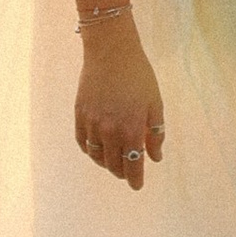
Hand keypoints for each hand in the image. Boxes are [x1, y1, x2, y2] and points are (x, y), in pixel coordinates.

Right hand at [73, 14, 164, 192]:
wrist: (111, 51)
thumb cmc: (138, 76)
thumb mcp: (155, 104)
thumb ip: (156, 133)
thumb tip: (155, 157)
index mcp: (131, 129)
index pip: (133, 165)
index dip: (136, 179)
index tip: (137, 185)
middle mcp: (110, 131)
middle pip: (113, 165)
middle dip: (122, 172)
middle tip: (129, 171)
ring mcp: (92, 123)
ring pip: (97, 156)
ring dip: (106, 163)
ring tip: (114, 161)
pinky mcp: (80, 114)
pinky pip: (83, 142)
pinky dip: (90, 150)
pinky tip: (97, 149)